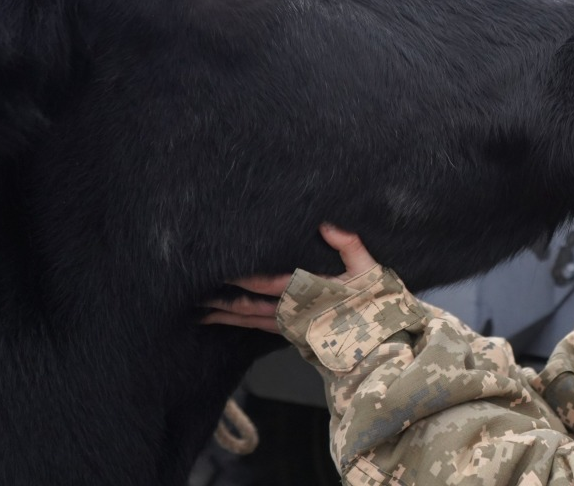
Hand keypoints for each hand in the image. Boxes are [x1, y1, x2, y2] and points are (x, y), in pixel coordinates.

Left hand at [201, 224, 377, 332]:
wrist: (383, 349)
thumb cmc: (378, 307)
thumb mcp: (370, 269)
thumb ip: (349, 244)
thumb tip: (326, 224)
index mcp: (307, 292)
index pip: (263, 282)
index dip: (237, 276)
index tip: (214, 264)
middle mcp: (294, 312)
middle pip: (248, 305)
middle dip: (220, 299)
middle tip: (191, 292)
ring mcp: (292, 327)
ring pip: (250, 320)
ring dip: (225, 314)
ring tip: (199, 310)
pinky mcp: (295, 337)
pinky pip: (260, 329)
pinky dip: (241, 324)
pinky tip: (228, 319)